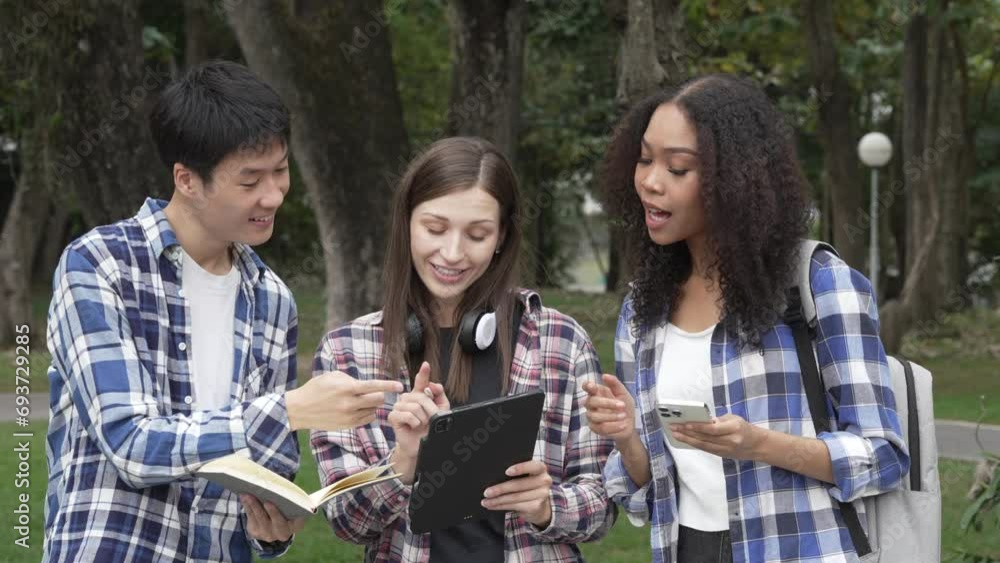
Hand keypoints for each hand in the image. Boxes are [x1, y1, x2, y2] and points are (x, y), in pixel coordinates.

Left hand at [241, 494, 304, 542]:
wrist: (272, 524)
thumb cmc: (286, 508)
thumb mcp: (294, 506)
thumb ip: (299, 501)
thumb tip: (302, 495)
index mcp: (296, 525)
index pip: (299, 521)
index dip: (299, 517)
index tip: (300, 508)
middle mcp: (283, 533)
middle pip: (278, 522)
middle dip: (272, 512)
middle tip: (267, 502)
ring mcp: (268, 534)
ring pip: (261, 519)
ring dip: (254, 506)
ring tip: (249, 495)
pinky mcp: (255, 532)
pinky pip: (251, 518)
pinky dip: (247, 506)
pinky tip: (244, 497)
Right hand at [285, 371, 403, 430]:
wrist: (300, 409)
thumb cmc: (317, 388)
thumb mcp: (333, 376)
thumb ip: (352, 379)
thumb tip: (367, 384)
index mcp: (346, 388)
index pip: (373, 386)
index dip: (389, 386)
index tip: (400, 386)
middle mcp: (349, 404)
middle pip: (378, 400)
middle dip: (380, 395)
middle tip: (375, 392)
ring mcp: (349, 416)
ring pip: (374, 410)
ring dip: (373, 404)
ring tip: (363, 400)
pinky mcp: (347, 425)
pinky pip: (367, 419)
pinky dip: (367, 413)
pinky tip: (359, 408)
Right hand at [387, 362, 448, 483]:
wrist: (422, 445)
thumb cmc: (430, 428)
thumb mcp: (441, 411)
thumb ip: (439, 395)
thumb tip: (433, 385)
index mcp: (419, 395)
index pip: (421, 382)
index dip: (423, 374)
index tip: (426, 365)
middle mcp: (408, 398)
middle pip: (421, 396)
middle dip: (430, 409)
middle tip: (431, 419)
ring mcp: (399, 407)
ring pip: (414, 406)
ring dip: (423, 418)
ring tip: (422, 424)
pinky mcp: (393, 417)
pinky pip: (407, 414)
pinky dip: (414, 422)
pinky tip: (414, 426)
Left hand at [482, 460, 552, 527]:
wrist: (540, 506)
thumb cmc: (528, 486)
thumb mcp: (526, 476)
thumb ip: (516, 474)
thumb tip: (494, 476)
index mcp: (541, 468)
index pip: (533, 466)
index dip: (520, 468)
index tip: (507, 472)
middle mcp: (544, 480)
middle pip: (519, 484)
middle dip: (500, 489)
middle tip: (487, 492)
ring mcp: (542, 495)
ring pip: (515, 497)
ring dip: (498, 500)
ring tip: (485, 501)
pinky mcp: (536, 507)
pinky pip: (515, 506)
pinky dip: (501, 506)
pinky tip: (492, 506)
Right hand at [583, 374, 635, 443]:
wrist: (630, 424)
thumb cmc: (624, 406)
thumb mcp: (623, 393)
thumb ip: (615, 384)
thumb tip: (604, 375)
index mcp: (597, 393)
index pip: (587, 387)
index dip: (587, 386)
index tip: (592, 386)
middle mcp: (591, 404)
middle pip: (591, 402)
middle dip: (607, 403)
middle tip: (622, 405)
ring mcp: (591, 416)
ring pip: (595, 416)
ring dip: (612, 416)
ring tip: (624, 416)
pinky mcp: (595, 428)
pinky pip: (601, 428)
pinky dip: (613, 427)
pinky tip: (623, 425)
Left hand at [670, 413, 764, 459]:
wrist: (757, 445)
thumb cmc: (744, 427)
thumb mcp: (734, 418)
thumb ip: (718, 420)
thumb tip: (700, 420)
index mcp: (734, 428)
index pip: (712, 429)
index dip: (697, 427)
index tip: (684, 424)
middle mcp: (730, 441)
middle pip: (705, 438)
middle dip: (687, 433)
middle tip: (673, 428)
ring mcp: (726, 450)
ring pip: (703, 445)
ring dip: (687, 440)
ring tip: (675, 434)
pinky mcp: (722, 455)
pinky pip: (706, 449)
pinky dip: (694, 444)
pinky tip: (685, 440)